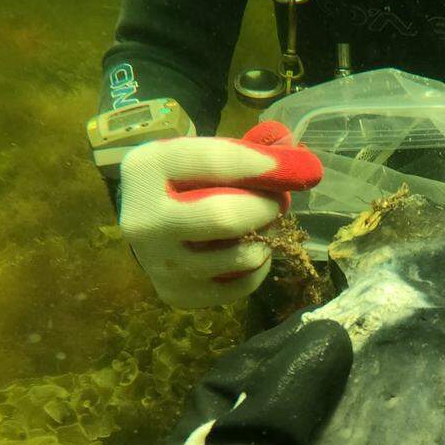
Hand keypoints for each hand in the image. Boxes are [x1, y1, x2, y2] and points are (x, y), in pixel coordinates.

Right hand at [119, 121, 322, 307]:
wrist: (143, 222)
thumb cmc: (180, 181)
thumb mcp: (196, 153)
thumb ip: (242, 149)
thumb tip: (294, 152)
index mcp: (146, 170)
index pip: (215, 162)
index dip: (263, 164)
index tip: (301, 166)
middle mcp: (144, 221)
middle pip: (225, 217)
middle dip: (265, 207)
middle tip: (278, 201)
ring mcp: (159, 264)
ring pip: (240, 257)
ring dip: (266, 239)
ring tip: (263, 224)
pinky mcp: (176, 294)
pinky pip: (239, 286)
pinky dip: (258, 267)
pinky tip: (251, 249)